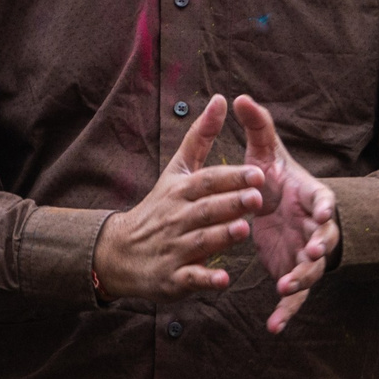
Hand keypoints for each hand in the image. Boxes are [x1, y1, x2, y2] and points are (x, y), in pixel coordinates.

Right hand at [93, 95, 263, 304]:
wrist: (120, 252)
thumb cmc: (158, 207)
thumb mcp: (176, 170)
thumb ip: (201, 137)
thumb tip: (221, 99)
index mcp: (180, 191)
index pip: (208, 181)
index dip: (232, 177)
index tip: (259, 173)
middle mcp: (176, 218)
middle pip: (206, 209)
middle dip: (231, 204)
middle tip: (259, 198)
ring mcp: (174, 248)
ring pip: (201, 241)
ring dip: (222, 237)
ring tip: (244, 230)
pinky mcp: (173, 277)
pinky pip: (191, 278)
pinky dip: (206, 279)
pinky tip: (223, 279)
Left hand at [234, 95, 338, 332]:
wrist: (280, 209)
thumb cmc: (275, 179)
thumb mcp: (265, 153)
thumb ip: (256, 127)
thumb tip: (239, 97)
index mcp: (312, 197)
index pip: (326, 203)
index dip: (325, 210)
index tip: (321, 216)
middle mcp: (314, 228)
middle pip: (324, 241)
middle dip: (318, 248)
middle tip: (309, 253)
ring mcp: (306, 253)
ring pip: (310, 271)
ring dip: (301, 280)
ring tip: (285, 288)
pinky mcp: (294, 273)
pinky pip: (293, 298)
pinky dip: (285, 313)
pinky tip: (273, 327)